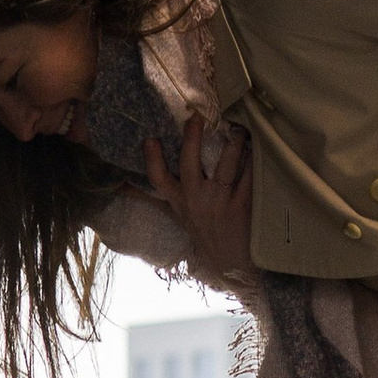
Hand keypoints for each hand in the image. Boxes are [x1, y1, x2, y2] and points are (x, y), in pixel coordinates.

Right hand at [144, 116, 252, 286]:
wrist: (229, 261)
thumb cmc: (201, 231)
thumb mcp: (176, 214)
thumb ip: (151, 197)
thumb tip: (122, 185)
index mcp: (179, 200)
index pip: (158, 179)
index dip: (153, 159)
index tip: (150, 140)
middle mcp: (196, 199)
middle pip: (189, 164)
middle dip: (192, 138)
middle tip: (196, 117)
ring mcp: (219, 201)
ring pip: (225, 165)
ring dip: (232, 143)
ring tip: (237, 128)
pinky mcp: (242, 204)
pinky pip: (248, 176)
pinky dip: (252, 160)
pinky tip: (255, 146)